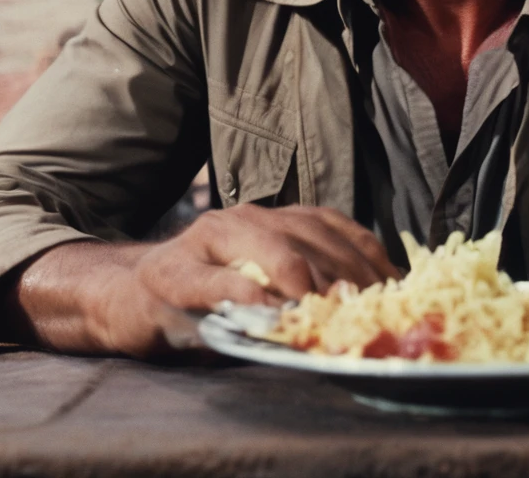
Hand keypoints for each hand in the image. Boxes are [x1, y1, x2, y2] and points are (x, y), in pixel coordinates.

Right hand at [8, 205, 399, 357]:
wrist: (130, 296)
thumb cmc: (208, 296)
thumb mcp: (265, 282)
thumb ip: (309, 285)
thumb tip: (370, 310)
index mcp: (275, 217)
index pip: (334, 226)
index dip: (368, 255)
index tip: (398, 286)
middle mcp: (246, 217)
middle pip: (309, 236)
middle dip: (345, 271)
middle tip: (369, 305)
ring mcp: (208, 240)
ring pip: (268, 247)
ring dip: (304, 278)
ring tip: (328, 306)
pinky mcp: (173, 274)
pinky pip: (215, 281)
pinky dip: (245, 294)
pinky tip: (268, 312)